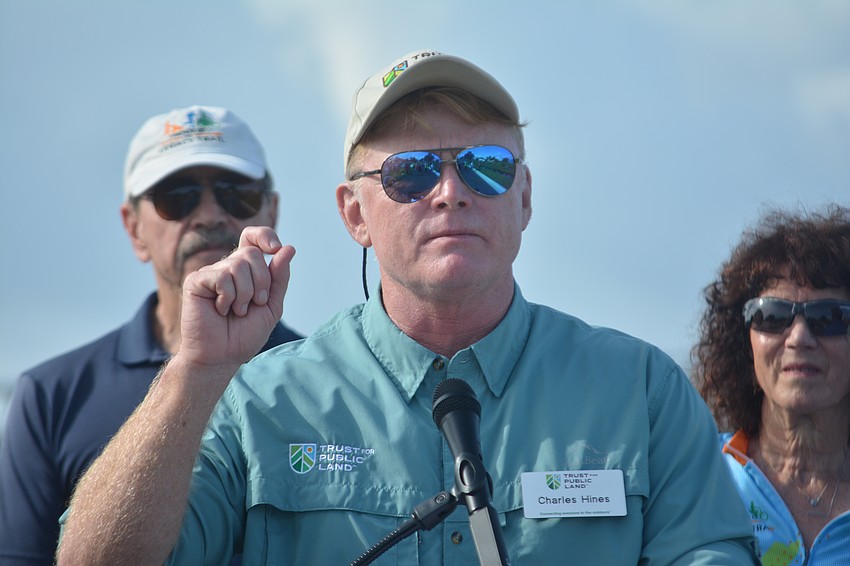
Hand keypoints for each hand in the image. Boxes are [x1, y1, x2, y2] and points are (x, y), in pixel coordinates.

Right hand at [178, 226, 295, 372]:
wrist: (222, 356)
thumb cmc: (244, 334)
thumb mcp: (271, 306)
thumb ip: (279, 278)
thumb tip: (288, 249)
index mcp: (246, 270)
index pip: (252, 237)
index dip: (265, 235)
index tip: (275, 248)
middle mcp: (227, 267)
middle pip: (252, 253)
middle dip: (261, 282)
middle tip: (254, 303)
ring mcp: (210, 273)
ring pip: (237, 265)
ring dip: (244, 295)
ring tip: (236, 311)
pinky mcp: (196, 281)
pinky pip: (221, 277)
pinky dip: (228, 298)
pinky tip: (220, 310)